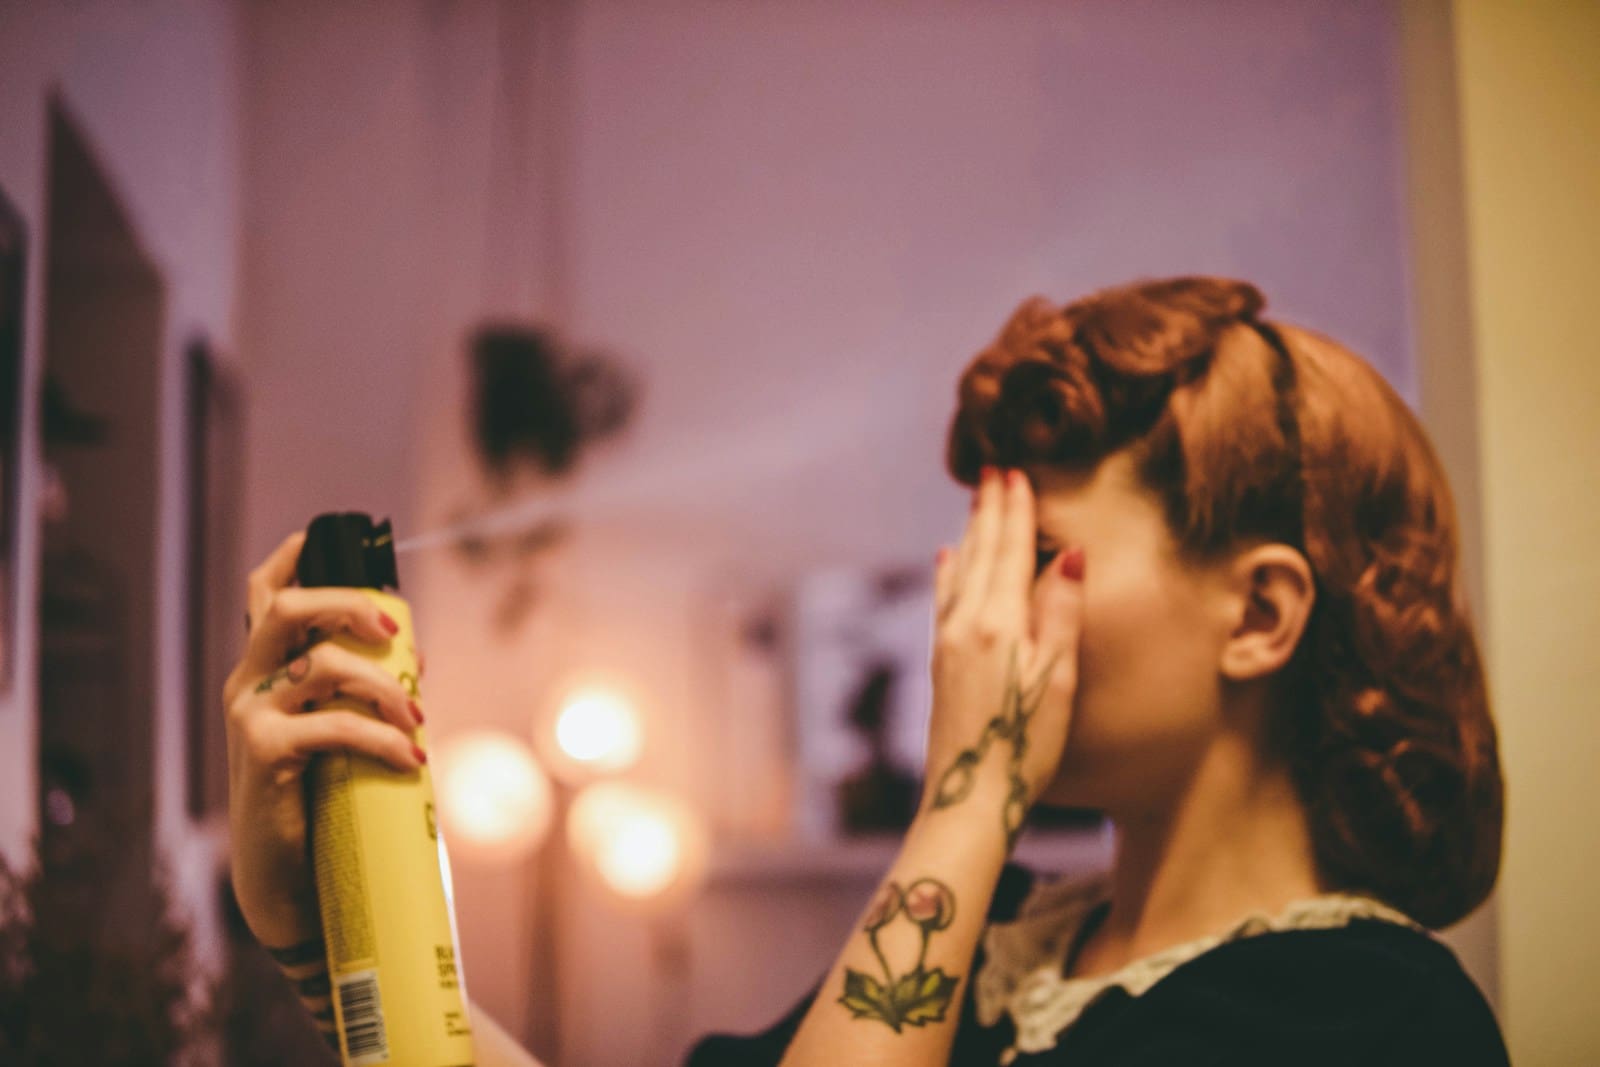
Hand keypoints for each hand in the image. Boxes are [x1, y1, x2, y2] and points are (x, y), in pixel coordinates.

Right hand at [222, 530, 423, 946]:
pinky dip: (381, 738)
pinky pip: (333, 726)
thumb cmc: (320, 800)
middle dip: (345, 602)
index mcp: (262, 671)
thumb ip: (358, 690)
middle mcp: (247, 684)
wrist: (290, 880)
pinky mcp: (263, 754)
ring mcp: (249, 717)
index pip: (262, 597)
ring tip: (417, 720)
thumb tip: (413, 652)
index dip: (288, 560)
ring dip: (384, 685)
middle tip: (392, 629)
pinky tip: (411, 758)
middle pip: (284, 608)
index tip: (318, 535)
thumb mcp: (335, 731)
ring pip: (322, 664)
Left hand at [924, 466, 1084, 848]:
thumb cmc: (1026, 743)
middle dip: (989, 510)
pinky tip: (946, 559)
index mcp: (998, 622)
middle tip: (993, 469)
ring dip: (970, 533)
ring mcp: (947, 642)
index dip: (1015, 511)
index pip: (1010, 551)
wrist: (969, 794)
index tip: (1017, 472)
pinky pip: (945, 596)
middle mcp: (965, 623)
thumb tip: (1068, 553)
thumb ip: (1061, 612)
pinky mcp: (940, 662)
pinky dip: (949, 569)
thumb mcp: (1058, 677)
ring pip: (959, 570)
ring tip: (975, 502)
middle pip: (980, 552)